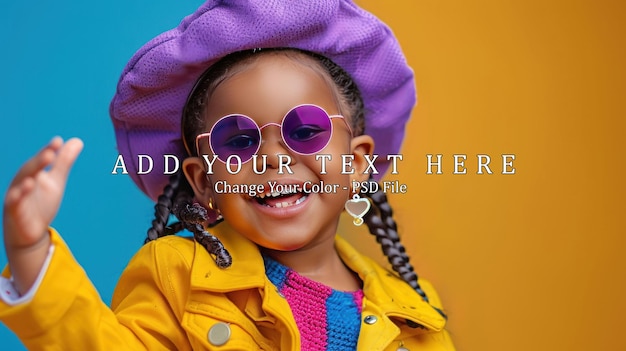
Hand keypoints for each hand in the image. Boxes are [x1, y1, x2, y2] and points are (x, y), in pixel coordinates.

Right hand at [3, 137, 82, 292]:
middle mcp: (23, 182)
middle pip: (30, 170)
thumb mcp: (55, 181)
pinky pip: (14, 203)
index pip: (41, 160)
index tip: (58, 142)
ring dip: (28, 177)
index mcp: (33, 173)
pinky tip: (26, 188)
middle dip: (39, 161)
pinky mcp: (14, 212)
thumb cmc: (41, 203)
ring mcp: (17, 197)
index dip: (48, 150)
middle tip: (51, 153)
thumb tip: (77, 140)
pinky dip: (18, 196)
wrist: (29, 232)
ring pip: (20, 185)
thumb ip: (64, 162)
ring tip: (36, 173)